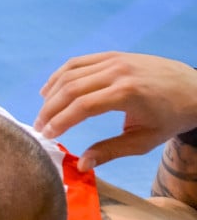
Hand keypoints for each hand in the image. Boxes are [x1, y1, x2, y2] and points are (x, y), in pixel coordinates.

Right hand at [35, 52, 196, 170]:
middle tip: (39, 127)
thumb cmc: (171, 119)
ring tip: (42, 113)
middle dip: (49, 110)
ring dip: (51, 94)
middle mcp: (118, 72)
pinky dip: (59, 76)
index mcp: (128, 93)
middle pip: (70, 89)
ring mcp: (115, 60)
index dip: (60, 122)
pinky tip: (49, 90)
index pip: (82, 107)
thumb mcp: (143, 141)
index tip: (47, 135)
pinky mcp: (113, 55)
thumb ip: (110, 151)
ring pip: (70, 74)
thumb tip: (81, 164)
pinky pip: (78, 62)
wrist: (195, 89)